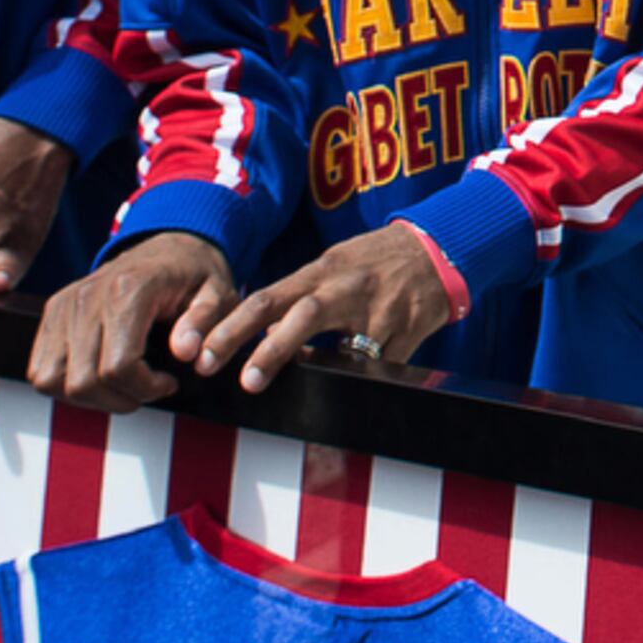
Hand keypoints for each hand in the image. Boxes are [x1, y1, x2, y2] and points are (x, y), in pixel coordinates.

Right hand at [26, 231, 236, 412]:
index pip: (118, 367)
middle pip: (82, 381)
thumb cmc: (196, 275)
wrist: (170, 245)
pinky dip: (66, 386)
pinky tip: (102, 376)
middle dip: (120, 399)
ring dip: (89, 398)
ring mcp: (63, 304)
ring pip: (51, 381)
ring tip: (125, 385)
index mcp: (129, 291)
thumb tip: (185, 354)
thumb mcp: (218, 293)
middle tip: (149, 388)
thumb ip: (206, 322)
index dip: (145, 390)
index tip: (169, 383)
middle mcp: (87, 296)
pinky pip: (40, 369)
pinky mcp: (52, 312)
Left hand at [194, 222, 454, 392]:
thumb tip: (261, 334)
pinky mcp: (410, 330)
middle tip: (244, 383)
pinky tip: (354, 385)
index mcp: (321, 272)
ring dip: (325, 373)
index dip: (233, 328)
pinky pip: (383, 365)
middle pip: (302, 316)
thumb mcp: (333, 267)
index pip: (267, 298)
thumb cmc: (373, 262)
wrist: (438, 246)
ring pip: (348, 349)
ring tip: (311, 396)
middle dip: (269, 351)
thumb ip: (299, 297)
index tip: (204, 355)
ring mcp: (381, 310)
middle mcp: (347, 288)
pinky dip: (365, 378)